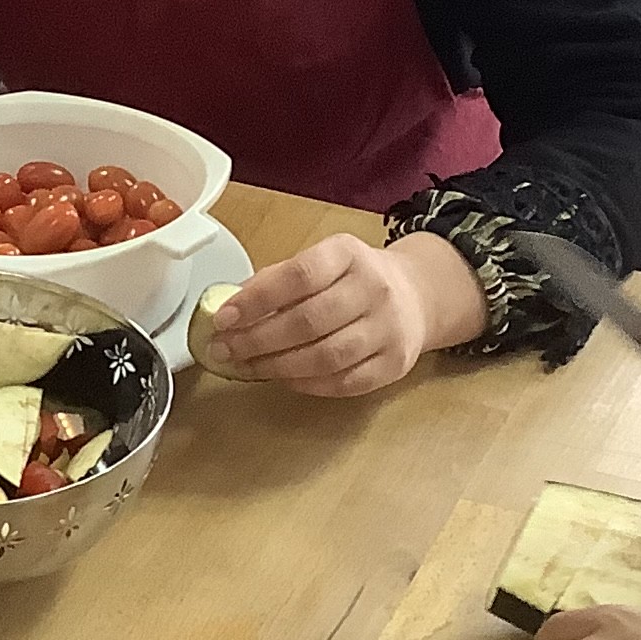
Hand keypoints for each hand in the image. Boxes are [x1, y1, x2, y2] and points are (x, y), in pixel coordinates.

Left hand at [200, 230, 484, 397]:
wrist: (416, 296)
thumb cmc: (354, 280)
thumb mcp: (322, 263)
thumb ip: (278, 281)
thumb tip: (231, 308)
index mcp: (348, 255)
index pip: (298, 276)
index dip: (256, 300)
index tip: (223, 318)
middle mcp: (374, 289)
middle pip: (308, 321)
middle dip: (257, 340)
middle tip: (225, 349)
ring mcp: (388, 329)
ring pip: (325, 357)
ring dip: (276, 366)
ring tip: (246, 367)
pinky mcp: (394, 364)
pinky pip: (343, 382)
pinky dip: (305, 384)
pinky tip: (282, 378)